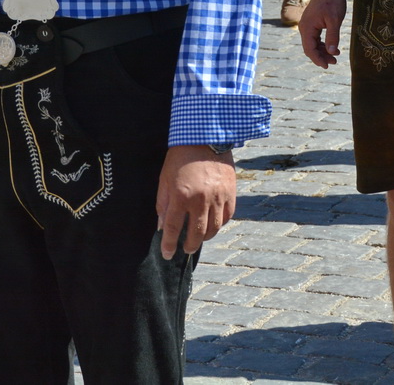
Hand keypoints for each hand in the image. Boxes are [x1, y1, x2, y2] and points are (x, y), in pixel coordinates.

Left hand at [155, 145, 235, 259]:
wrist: (206, 138)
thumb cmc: (181, 158)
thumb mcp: (165, 179)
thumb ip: (163, 204)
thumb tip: (162, 226)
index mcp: (181, 196)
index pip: (173, 228)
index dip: (169, 245)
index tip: (167, 255)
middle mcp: (200, 200)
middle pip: (197, 234)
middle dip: (189, 246)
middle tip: (185, 249)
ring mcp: (218, 197)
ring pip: (214, 228)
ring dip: (205, 237)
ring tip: (200, 238)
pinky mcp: (231, 192)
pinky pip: (227, 217)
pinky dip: (220, 224)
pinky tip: (213, 224)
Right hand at [298, 0, 345, 67]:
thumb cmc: (332, 1)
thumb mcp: (334, 20)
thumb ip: (333, 36)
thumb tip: (332, 52)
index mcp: (307, 28)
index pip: (309, 49)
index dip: (318, 59)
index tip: (327, 66)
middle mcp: (304, 27)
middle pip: (310, 48)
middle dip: (321, 57)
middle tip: (335, 62)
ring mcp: (307, 25)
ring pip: (313, 44)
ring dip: (323, 51)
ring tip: (336, 56)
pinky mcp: (312, 23)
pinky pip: (315, 38)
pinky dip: (323, 44)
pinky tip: (333, 47)